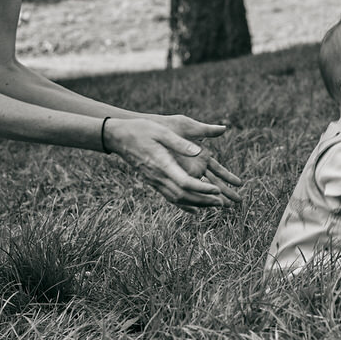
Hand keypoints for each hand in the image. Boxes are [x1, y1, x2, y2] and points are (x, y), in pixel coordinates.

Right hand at [101, 117, 243, 209]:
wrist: (118, 137)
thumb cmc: (141, 130)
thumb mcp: (162, 132)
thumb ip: (180, 143)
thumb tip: (199, 152)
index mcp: (162, 163)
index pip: (185, 182)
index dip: (202, 189)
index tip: (217, 190)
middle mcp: (158, 176)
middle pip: (183, 195)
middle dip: (203, 201)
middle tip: (222, 203)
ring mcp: (154, 180)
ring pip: (177, 199)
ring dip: (196, 204)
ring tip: (214, 205)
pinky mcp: (153, 181)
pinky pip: (169, 197)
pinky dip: (184, 204)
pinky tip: (194, 209)